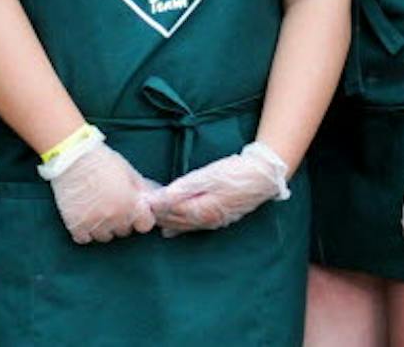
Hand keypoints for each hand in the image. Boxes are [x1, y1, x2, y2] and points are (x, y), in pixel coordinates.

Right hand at [46, 140, 157, 244]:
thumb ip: (141, 189)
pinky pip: (84, 239)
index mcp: (130, 204)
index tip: (134, 212)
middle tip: (111, 204)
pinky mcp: (75, 225)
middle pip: (124, 231)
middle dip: (121, 220)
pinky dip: (85, 231)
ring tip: (96, 210)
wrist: (71, 157)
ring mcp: (94, 223)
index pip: (145, 225)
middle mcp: (114, 217)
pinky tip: (84, 217)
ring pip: (104, 237)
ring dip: (103, 226)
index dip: (141, 218)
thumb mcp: (128, 171)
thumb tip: (150, 201)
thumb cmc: (101, 160)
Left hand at [151, 142, 290, 234]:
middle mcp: (206, 221)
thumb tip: (162, 198)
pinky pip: (193, 226)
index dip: (155, 207)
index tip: (140, 202)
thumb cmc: (235, 172)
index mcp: (202, 210)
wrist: (262, 177)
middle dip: (158, 216)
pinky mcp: (218, 219)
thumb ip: (185, 188)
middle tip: (140, 211)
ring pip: (183, 226)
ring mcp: (213, 222)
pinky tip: (170, 230)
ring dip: (167, 222)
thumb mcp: (209, 176)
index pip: (171, 211)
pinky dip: (179, 227)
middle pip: (175, 221)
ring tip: (150, 220)